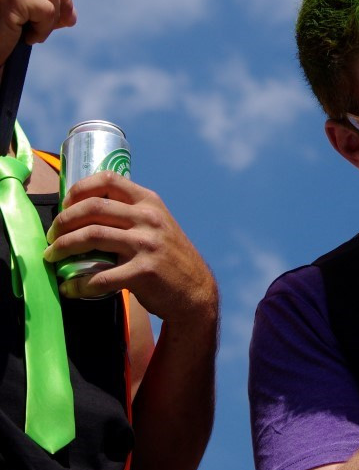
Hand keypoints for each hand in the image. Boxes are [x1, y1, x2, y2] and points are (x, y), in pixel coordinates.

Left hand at [43, 172, 217, 325]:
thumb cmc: (169, 257)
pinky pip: (100, 276)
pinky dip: (78, 284)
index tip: (65, 205)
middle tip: (52, 236)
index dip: (79, 189)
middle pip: (93, 207)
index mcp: (150, 202)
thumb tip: (85, 212)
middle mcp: (149, 218)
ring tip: (52, 257)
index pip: (108, 180)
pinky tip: (70, 288)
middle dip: (63, 221)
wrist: (195, 290)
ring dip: (62, 247)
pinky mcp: (144, 272)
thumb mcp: (157, 225)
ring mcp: (147, 244)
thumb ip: (131, 215)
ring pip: (91, 236)